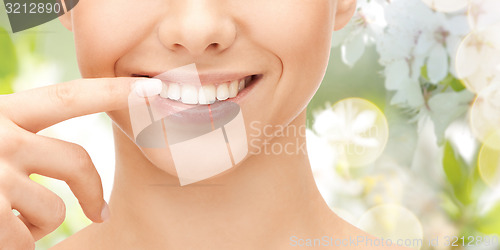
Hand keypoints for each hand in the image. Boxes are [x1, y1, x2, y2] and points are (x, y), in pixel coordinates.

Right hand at [0, 77, 159, 248]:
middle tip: (102, 214)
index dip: (113, 92)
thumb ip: (19, 136)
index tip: (152, 89)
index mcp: (0, 113)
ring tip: (7, 218)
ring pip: (56, 210)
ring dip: (38, 224)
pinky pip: (28, 239)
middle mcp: (0, 138)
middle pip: (78, 163)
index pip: (67, 97)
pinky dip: (18, 243)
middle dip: (92, 192)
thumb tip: (52, 158)